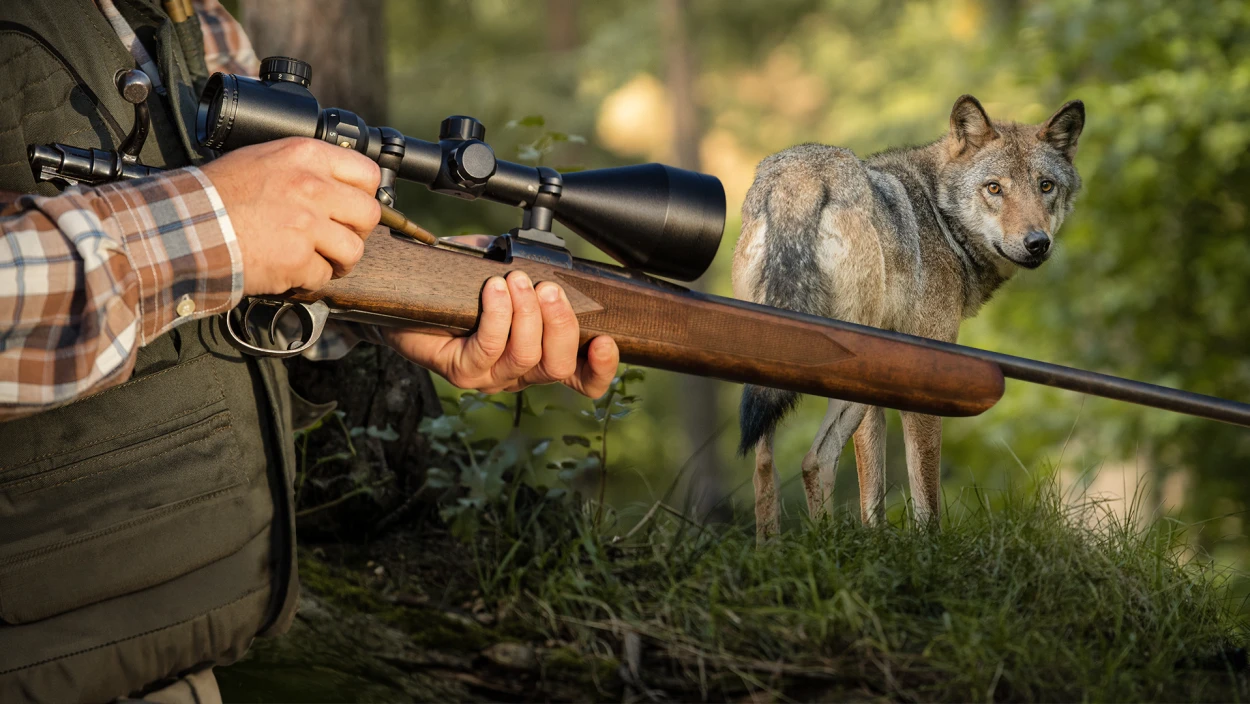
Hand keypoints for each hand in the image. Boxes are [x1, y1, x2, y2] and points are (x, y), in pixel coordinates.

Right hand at [200, 137, 381, 295]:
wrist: (186, 224)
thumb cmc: (216, 193)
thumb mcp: (264, 159)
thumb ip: (304, 168)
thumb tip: (335, 183)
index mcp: (306, 156)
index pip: (367, 173)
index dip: (364, 195)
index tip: (353, 207)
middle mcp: (313, 186)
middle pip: (369, 214)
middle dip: (357, 231)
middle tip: (338, 237)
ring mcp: (308, 224)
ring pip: (354, 250)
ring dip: (339, 260)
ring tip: (319, 259)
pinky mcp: (298, 259)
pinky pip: (323, 275)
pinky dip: (309, 279)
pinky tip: (291, 270)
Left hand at [384, 271, 620, 398]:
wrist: (404, 299)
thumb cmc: (459, 286)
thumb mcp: (504, 270)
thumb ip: (532, 268)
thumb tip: (549, 256)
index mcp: (539, 356)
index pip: (582, 378)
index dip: (601, 368)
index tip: (606, 340)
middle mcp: (518, 373)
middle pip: (558, 366)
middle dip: (561, 324)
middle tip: (549, 289)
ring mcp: (489, 377)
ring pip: (525, 357)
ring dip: (527, 314)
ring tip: (516, 280)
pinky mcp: (461, 372)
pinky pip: (489, 347)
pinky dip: (497, 315)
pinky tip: (494, 289)